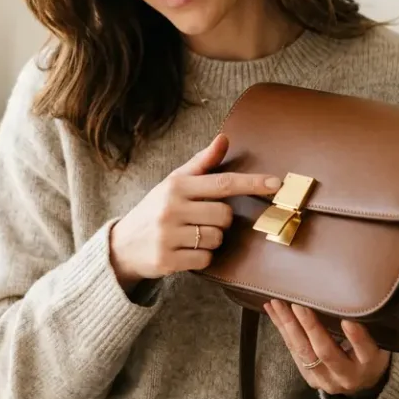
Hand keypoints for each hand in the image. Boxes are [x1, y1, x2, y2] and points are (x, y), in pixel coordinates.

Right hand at [109, 134, 280, 289]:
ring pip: (217, 239)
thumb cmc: (156, 209)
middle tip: (201, 220)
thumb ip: (202, 163)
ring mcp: (168, 235)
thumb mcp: (174, 183)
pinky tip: (186, 252)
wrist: (122, 244)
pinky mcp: (167, 259)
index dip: (251, 183)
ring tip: (191, 236)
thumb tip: (224, 138)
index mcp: (176, 186)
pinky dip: (202, 258)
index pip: (222, 183)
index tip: (276, 183)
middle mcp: (171, 208)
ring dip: (211, 240)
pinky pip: (205, 259)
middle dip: (221, 220)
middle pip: (224, 215)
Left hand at [266, 300, 390, 398]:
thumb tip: (355, 292)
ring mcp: (326, 379)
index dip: (356, 338)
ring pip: (304, 352)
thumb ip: (368, 323)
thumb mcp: (379, 341)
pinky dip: (282, 329)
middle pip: (326, 352)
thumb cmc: (370, 351)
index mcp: (370, 364)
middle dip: (311, 327)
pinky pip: (293, 351)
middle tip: (299, 305)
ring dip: (288, 326)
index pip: (364, 350)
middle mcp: (347, 376)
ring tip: (278, 303)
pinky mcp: (310, 377)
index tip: (348, 321)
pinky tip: (273, 311)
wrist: (361, 381)